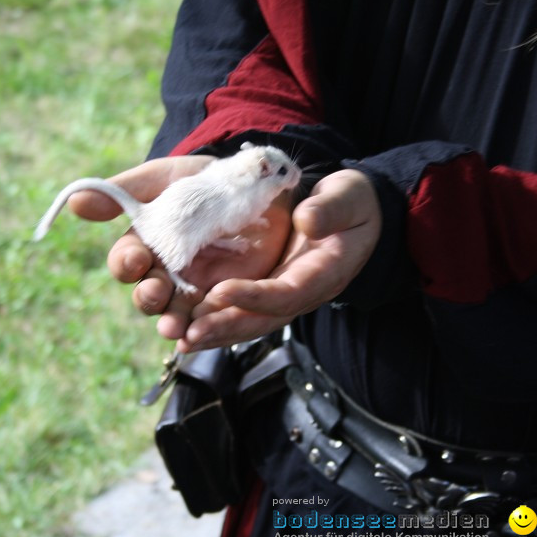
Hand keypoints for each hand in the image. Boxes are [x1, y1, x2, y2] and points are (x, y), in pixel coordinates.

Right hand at [67, 155, 294, 337]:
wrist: (257, 185)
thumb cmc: (204, 181)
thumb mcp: (168, 177)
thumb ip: (126, 191)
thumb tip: (74, 202)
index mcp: (147, 246)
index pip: (127, 262)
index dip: (127, 263)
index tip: (135, 259)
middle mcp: (167, 274)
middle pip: (149, 296)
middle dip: (149, 297)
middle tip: (157, 292)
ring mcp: (199, 290)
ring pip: (179, 317)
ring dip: (174, 324)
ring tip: (175, 330)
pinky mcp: (231, 299)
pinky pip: (217, 320)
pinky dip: (211, 327)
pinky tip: (206, 331)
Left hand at [176, 169, 380, 351]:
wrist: (355, 213)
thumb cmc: (352, 203)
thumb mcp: (349, 197)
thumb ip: (331, 209)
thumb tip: (306, 221)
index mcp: (325, 273)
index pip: (288, 292)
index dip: (255, 296)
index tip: (220, 291)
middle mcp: (303, 293)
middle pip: (263, 318)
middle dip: (226, 327)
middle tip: (190, 334)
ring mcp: (285, 295)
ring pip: (249, 321)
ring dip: (215, 333)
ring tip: (181, 339)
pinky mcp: (270, 290)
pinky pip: (242, 311)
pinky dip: (215, 321)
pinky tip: (186, 328)